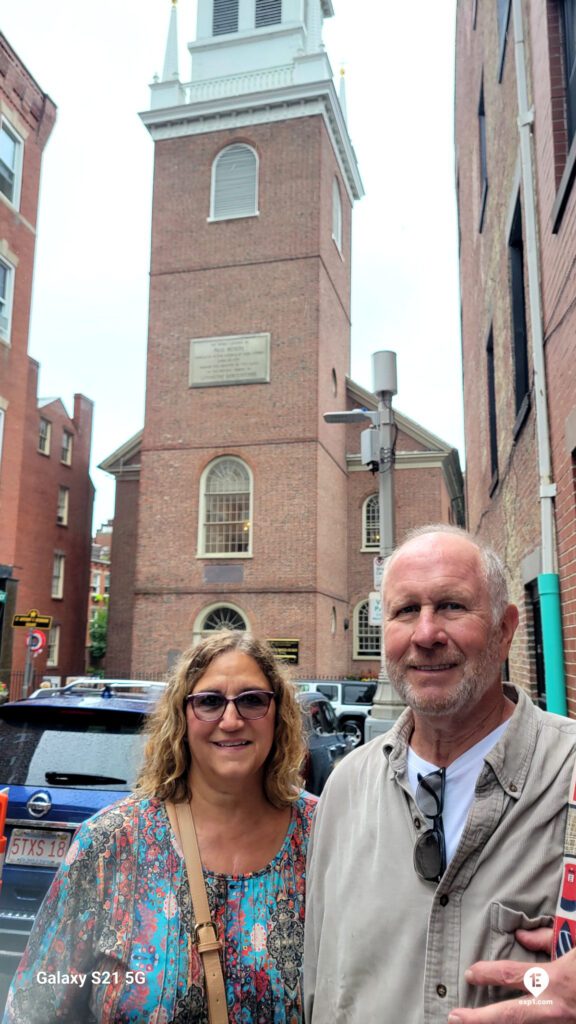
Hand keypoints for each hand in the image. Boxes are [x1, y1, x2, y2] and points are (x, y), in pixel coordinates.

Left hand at [447, 930, 575, 1022]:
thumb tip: (521, 936)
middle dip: (480, 1019)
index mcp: (554, 978)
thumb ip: (546, 939)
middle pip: (511, 1015)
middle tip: (455, 1018)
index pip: (510, 975)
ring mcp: (562, 1022)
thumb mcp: (574, 941)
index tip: (469, 974)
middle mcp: (555, 1005)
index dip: (486, 974)